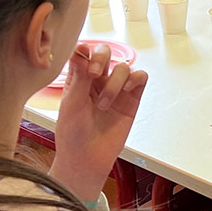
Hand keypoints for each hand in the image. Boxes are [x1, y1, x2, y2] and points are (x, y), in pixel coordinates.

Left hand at [51, 42, 148, 202]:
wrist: (87, 159)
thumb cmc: (72, 135)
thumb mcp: (71, 104)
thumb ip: (79, 77)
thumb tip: (81, 51)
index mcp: (78, 79)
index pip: (84, 53)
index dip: (85, 51)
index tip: (83, 59)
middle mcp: (98, 81)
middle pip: (105, 53)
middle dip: (102, 58)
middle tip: (94, 73)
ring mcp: (116, 89)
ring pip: (123, 67)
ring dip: (114, 82)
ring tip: (104, 104)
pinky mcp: (132, 99)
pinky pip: (140, 78)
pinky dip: (135, 79)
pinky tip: (126, 91)